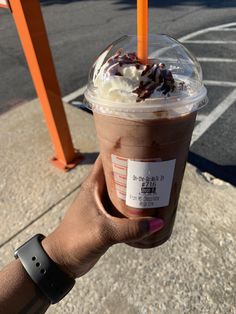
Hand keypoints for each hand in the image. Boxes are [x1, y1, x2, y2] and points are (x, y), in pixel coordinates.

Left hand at [42, 156, 163, 278]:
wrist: (63, 259)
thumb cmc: (76, 239)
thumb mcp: (104, 232)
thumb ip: (130, 229)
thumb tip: (158, 223)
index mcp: (93, 184)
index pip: (107, 158)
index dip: (123, 148)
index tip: (141, 145)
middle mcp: (99, 190)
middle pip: (119, 172)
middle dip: (136, 167)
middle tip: (157, 165)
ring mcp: (103, 203)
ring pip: (123, 189)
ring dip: (137, 186)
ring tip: (157, 183)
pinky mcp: (108, 217)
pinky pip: (124, 205)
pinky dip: (135, 203)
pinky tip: (149, 206)